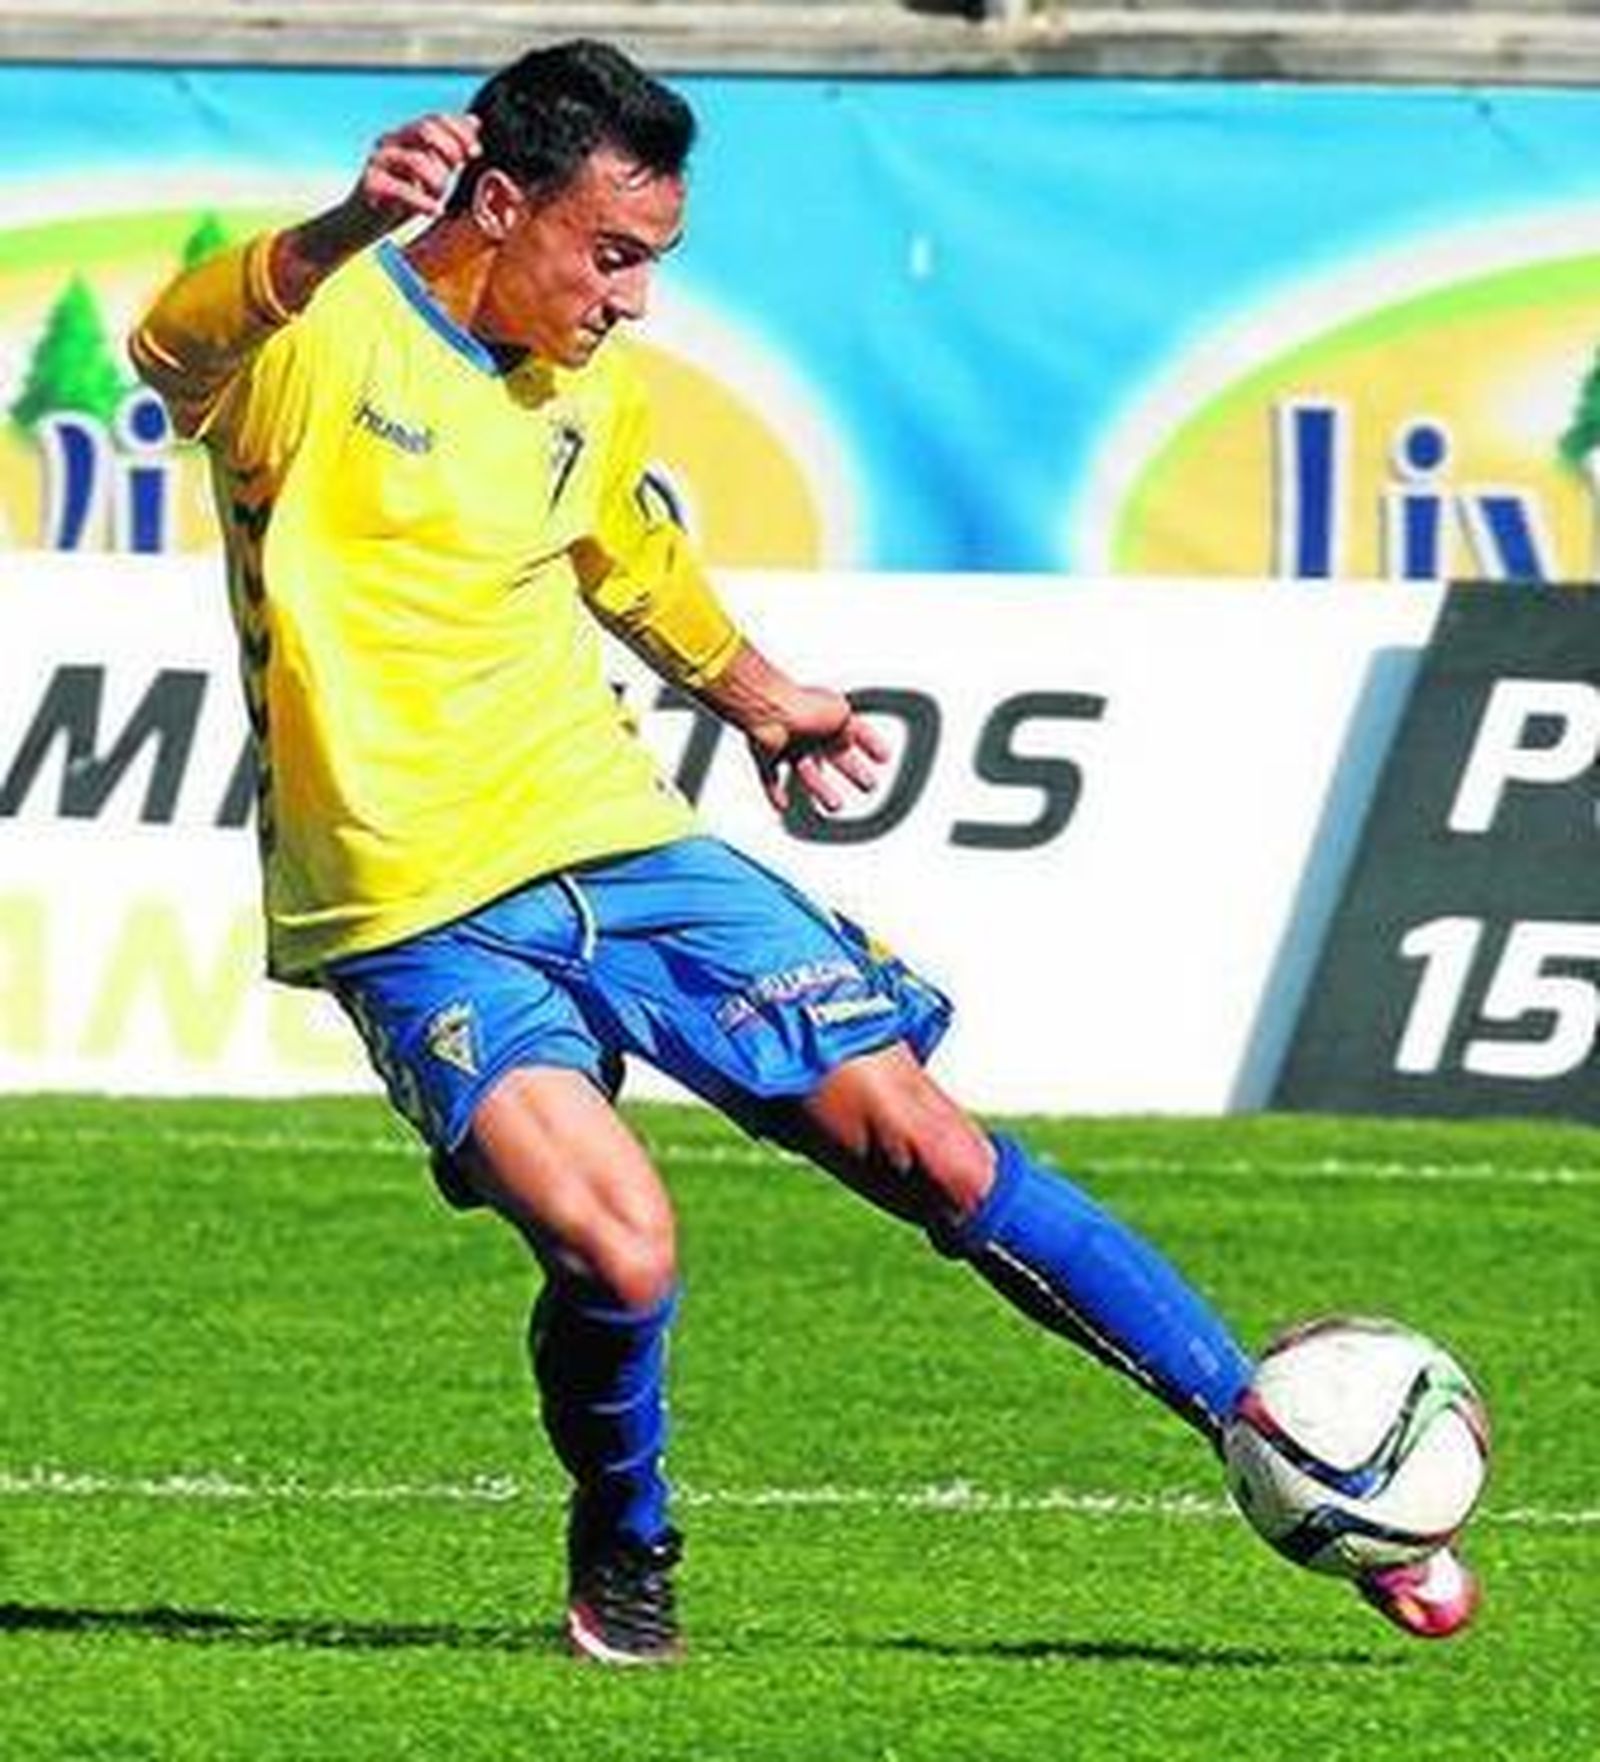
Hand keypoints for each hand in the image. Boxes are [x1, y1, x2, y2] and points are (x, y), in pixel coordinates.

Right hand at [271, 112, 481, 308]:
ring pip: (416, 160)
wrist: (361, 225)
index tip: (475, 152)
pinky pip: (402, 189)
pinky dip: (423, 202)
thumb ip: (450, 151)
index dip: (459, 130)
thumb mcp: (432, 173)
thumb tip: (474, 122)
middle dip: (450, 149)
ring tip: (440, 199)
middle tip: (460, 169)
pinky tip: (434, 212)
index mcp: (405, 136)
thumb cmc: (400, 200)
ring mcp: (378, 161)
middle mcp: (390, 142)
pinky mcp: (370, 184)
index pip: (434, 118)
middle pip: (425, 129)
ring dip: (437, 181)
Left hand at [745, 684, 890, 816]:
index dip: (872, 743)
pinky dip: (775, 793)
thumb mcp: (841, 713)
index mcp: (829, 716)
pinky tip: (784, 805)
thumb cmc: (802, 705)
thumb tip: (852, 739)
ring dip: (821, 789)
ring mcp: (788, 743)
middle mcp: (810, 730)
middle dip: (853, 771)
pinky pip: (770, 778)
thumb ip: (851, 728)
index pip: (856, 731)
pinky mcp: (767, 754)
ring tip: (836, 805)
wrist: (769, 710)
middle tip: (868, 785)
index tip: (884, 757)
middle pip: (835, 756)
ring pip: (806, 772)